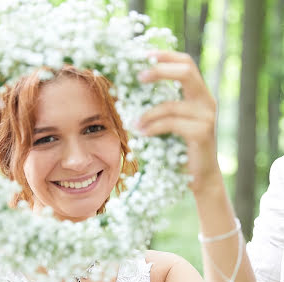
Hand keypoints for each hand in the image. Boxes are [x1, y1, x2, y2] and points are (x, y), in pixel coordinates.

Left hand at [136, 50, 218, 193]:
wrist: (198, 177)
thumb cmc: (178, 147)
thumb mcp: (167, 121)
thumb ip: (157, 105)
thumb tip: (125, 91)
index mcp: (198, 94)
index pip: (186, 63)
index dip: (166, 56)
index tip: (144, 54)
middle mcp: (206, 101)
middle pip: (186, 71)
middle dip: (160, 70)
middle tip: (139, 75)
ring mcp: (206, 116)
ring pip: (171, 104)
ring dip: (147, 113)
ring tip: (133, 123)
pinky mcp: (202, 132)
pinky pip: (171, 123)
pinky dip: (153, 127)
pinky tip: (142, 133)